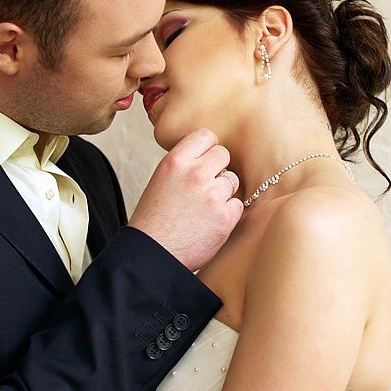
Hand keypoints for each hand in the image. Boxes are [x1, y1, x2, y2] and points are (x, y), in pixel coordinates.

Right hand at [129, 128, 242, 270]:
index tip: (203, 161)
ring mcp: (212, 195)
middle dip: (217, 170)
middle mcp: (195, 174)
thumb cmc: (154, 220)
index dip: (207, 149)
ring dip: (222, 193)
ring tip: (202, 209)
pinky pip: (237, 205)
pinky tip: (209, 223)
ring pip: (232, 181)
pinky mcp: (225, 217)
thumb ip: (184, 165)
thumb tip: (208, 155)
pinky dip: (227, 214)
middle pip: (223, 155)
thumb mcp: (161, 180)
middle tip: (203, 188)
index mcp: (175, 161)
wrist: (154, 254)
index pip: (206, 136)